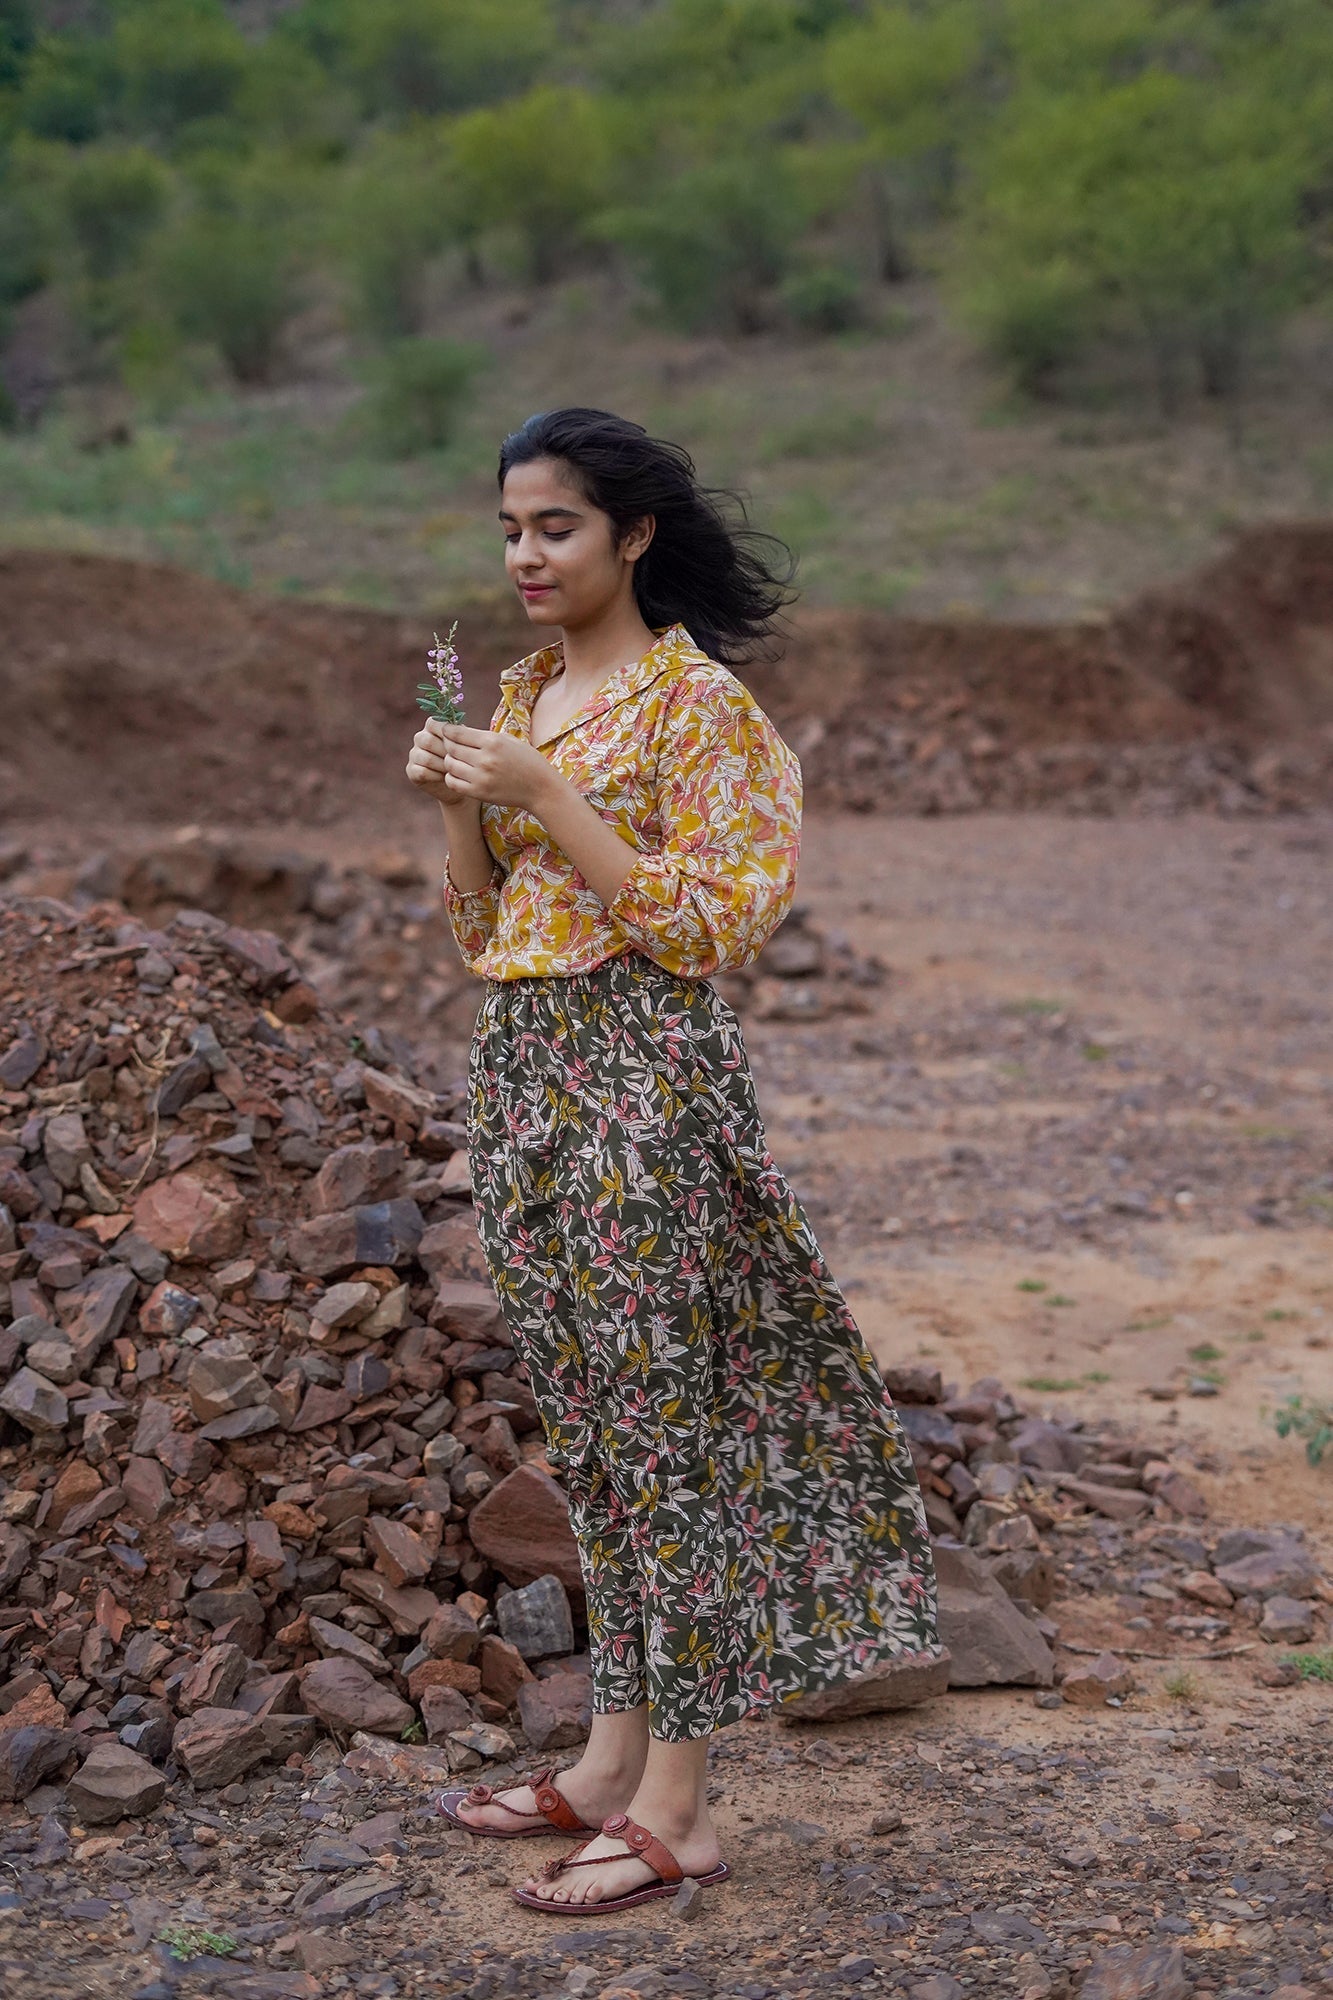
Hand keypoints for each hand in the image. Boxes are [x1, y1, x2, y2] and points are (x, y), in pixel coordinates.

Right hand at [407, 719, 470, 806]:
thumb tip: (462, 731)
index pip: (433, 723)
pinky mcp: (412, 770)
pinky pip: (422, 772)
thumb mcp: (467, 744)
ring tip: (455, 771)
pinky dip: (436, 777)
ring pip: (426, 758)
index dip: (447, 735)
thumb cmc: (466, 759)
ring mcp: (414, 754)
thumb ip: (462, 735)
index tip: (460, 745)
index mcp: (433, 726)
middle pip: (428, 741)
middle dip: (446, 753)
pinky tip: (446, 778)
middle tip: (460, 761)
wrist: (461, 782)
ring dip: (443, 766)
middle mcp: (420, 737)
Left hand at [434, 724, 556, 811]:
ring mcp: (481, 777)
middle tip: (451, 745)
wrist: (541, 788)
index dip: (446, 730)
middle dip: (448, 745)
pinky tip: (459, 774)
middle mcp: (485, 759)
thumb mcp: (508, 740)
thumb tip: (459, 730)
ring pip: (449, 765)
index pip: (457, 733)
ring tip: (457, 760)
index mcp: (493, 742)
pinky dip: (452, 777)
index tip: (445, 730)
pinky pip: (453, 783)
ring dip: (449, 761)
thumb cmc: (526, 761)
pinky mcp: (479, 793)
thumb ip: (484, 736)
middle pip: (451, 748)